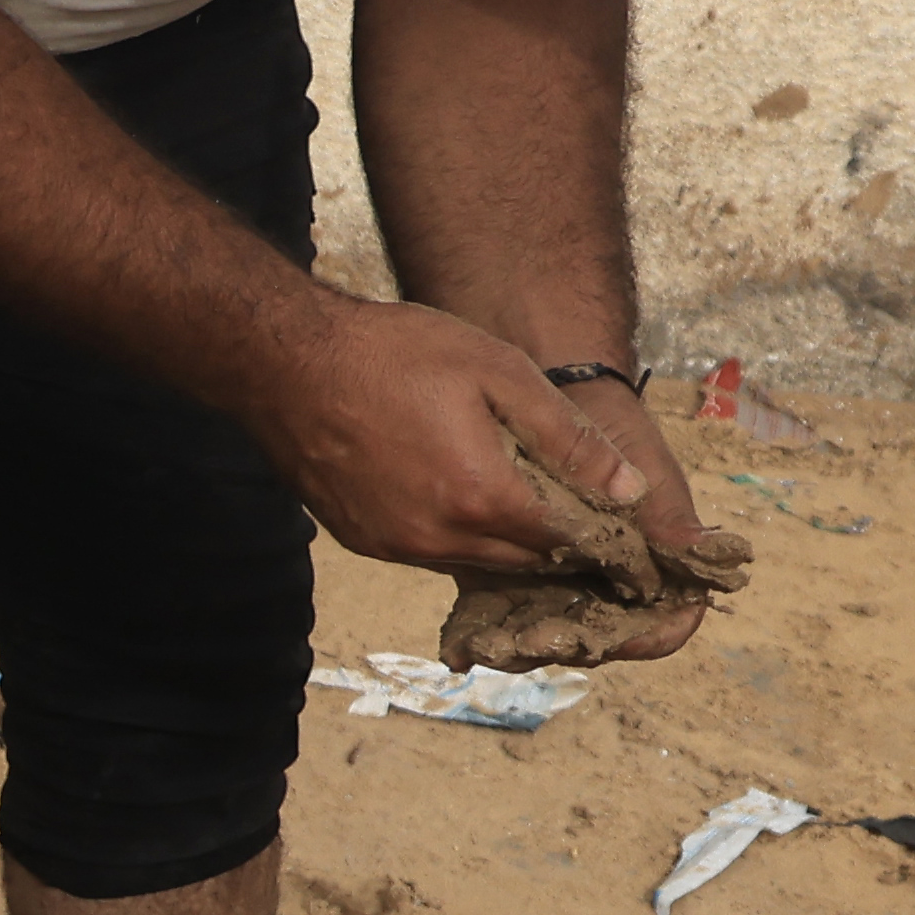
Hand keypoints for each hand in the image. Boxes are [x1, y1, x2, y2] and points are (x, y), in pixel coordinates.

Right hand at [250, 303, 671, 579]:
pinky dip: (457, 537)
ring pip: (476, 562)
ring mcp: (395, 545)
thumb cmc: (394, 352)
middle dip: (559, 546)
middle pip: (523, 562)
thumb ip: (565, 436)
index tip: (623, 529)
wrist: (285, 361)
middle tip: (583, 518)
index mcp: (481, 497)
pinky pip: (429, 554)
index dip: (602, 536)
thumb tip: (629, 491)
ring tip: (524, 506)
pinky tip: (460, 500)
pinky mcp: (363, 540)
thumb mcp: (496, 372)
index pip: (565, 541)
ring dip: (506, 543)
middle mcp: (439, 538)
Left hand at [472, 375, 747, 667]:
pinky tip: (457, 647)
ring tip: (487, 647)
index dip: (643, 638)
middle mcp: (609, 586)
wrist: (559, 395)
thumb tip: (709, 553)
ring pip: (548, 636)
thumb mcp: (642, 466)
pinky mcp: (514, 574)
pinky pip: (503, 618)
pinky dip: (484, 634)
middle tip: (527, 643)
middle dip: (565, 648)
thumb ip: (667, 515)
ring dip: (522, 648)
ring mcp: (562, 583)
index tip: (610, 640)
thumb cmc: (613, 429)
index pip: (664, 625)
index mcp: (657, 568)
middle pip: (598, 642)